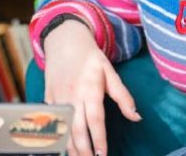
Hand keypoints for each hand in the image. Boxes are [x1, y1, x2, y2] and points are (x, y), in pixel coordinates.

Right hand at [43, 20, 140, 155]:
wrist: (63, 40)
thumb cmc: (89, 57)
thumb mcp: (110, 72)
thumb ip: (123, 96)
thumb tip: (136, 117)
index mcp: (89, 89)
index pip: (95, 119)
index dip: (98, 139)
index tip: (102, 155)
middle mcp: (72, 95)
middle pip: (76, 128)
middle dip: (83, 149)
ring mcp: (58, 98)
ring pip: (62, 127)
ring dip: (69, 146)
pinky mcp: (48, 98)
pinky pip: (52, 121)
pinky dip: (56, 135)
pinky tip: (63, 146)